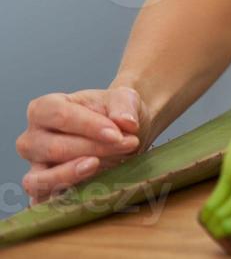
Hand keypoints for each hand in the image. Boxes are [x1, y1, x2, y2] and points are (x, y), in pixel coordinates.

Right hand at [15, 87, 146, 202]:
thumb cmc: (114, 113)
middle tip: (128, 145)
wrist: (121, 134)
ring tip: (98, 166)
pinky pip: (42, 202)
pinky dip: (63, 200)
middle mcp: (32, 139)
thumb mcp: (124, 99)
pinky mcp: (43, 191)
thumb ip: (124, 106)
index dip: (88, 125)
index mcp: (43, 109)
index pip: (58, 115)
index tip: (117, 134)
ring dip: (71, 175)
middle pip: (54, 148)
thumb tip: (126, 122)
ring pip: (40, 179)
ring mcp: (35, 168)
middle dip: (93, 149)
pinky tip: (89, 192)